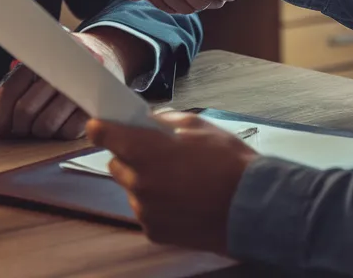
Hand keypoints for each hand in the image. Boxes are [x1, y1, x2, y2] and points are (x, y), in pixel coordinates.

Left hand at [0, 31, 124, 139]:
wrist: (105, 59)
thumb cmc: (60, 71)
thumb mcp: (31, 74)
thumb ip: (5, 95)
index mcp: (42, 56)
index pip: (12, 88)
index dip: (1, 112)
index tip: (1, 125)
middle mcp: (61, 69)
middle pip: (26, 109)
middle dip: (17, 127)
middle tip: (19, 129)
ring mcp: (79, 88)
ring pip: (45, 125)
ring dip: (37, 132)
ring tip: (39, 126)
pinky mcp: (94, 107)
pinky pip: (67, 132)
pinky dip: (59, 134)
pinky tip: (59, 126)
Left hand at [87, 112, 256, 254]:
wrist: (251, 207)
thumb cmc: (227, 162)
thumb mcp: (197, 126)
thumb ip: (164, 121)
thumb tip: (146, 121)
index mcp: (145, 150)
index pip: (102, 134)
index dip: (101, 126)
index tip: (102, 124)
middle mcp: (138, 182)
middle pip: (115, 162)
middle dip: (130, 155)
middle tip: (156, 152)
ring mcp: (145, 210)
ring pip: (130, 188)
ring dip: (143, 180)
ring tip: (176, 178)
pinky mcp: (154, 231)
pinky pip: (145, 210)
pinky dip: (156, 203)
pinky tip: (181, 198)